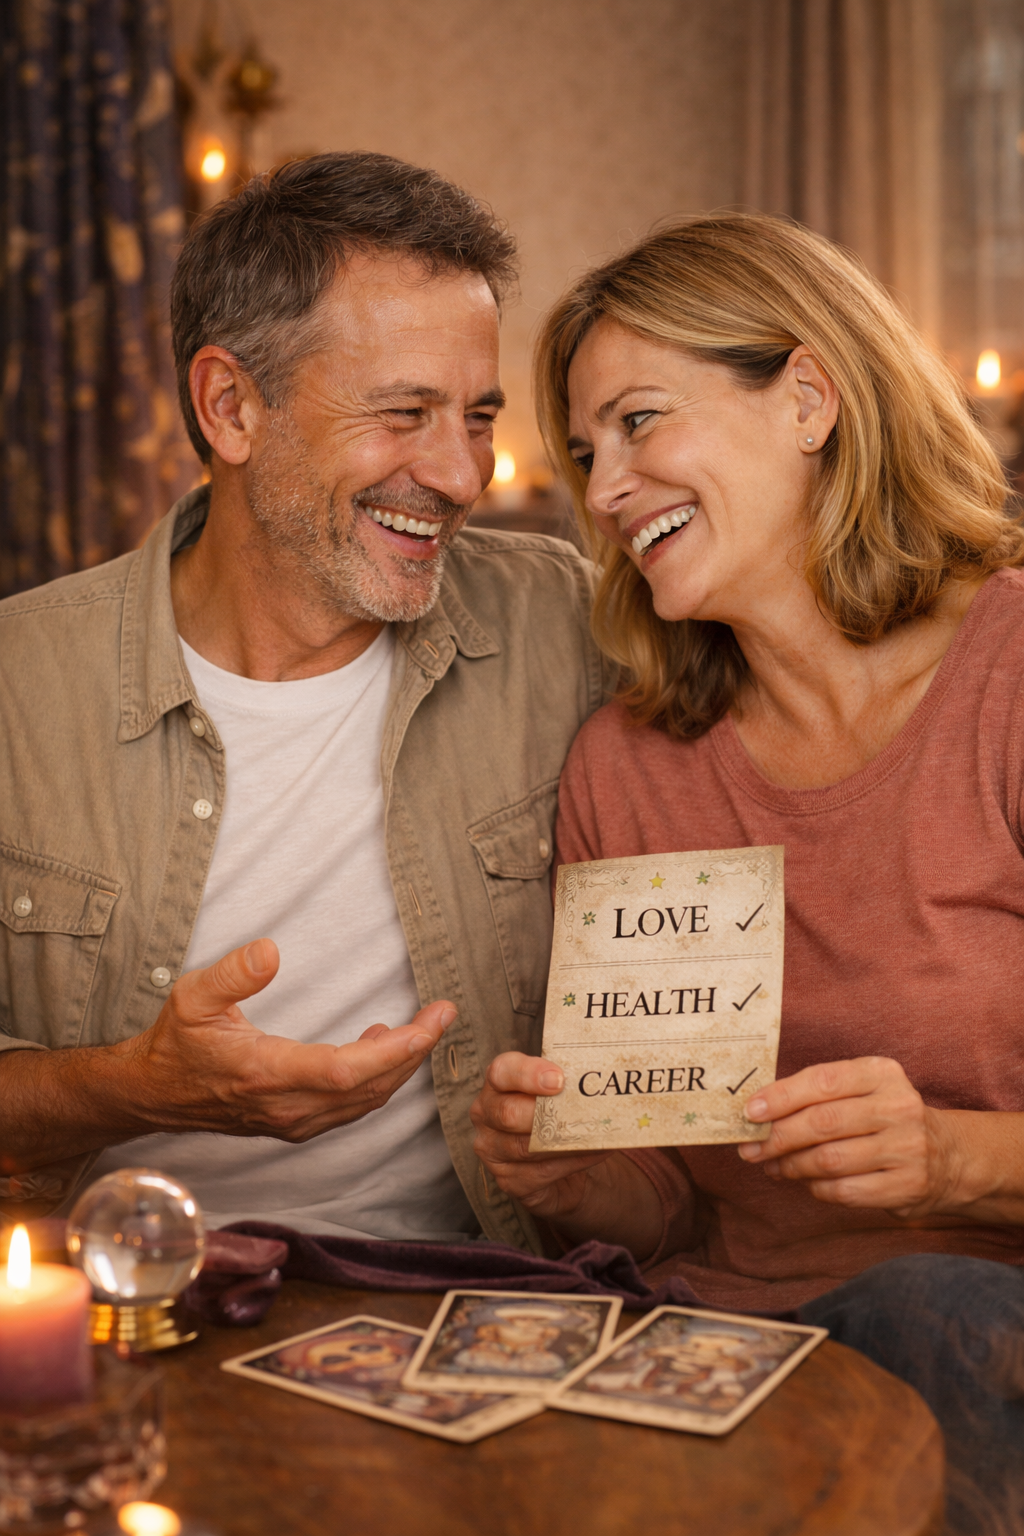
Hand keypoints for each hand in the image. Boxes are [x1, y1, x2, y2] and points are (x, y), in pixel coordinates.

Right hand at [123, 938, 455, 1141]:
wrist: (154, 1094)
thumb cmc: (176, 1043)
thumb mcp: (192, 996)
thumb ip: (232, 974)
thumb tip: (271, 950)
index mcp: (267, 1074)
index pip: (347, 1070)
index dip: (395, 1050)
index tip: (430, 1023)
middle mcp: (287, 1107)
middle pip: (370, 1088)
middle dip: (414, 1051)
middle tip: (444, 1013)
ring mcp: (294, 1121)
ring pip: (365, 1101)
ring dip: (400, 1066)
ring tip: (424, 1025)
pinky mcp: (296, 1123)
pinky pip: (352, 1106)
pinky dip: (378, 1079)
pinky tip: (382, 1044)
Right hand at [468, 1051, 669, 1250]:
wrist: (555, 1161)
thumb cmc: (554, 1114)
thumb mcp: (556, 1091)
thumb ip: (570, 1079)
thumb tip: (608, 1074)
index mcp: (497, 1084)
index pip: (501, 1072)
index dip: (528, 1074)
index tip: (559, 1079)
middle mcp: (486, 1116)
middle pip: (508, 1114)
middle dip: (543, 1111)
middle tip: (578, 1107)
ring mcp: (493, 1151)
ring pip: (527, 1147)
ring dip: (567, 1139)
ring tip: (599, 1130)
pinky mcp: (510, 1181)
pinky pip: (543, 1171)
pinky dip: (575, 1160)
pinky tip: (598, 1151)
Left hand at [738, 1056, 959, 1218]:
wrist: (947, 1156)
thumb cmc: (882, 1117)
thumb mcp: (862, 1090)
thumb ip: (816, 1094)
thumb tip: (757, 1112)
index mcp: (882, 1073)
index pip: (823, 1081)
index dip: (781, 1097)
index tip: (749, 1112)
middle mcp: (899, 1107)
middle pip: (823, 1123)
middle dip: (778, 1137)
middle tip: (749, 1148)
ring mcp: (907, 1148)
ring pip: (829, 1160)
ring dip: (791, 1165)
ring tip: (772, 1165)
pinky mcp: (908, 1186)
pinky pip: (844, 1191)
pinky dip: (816, 1187)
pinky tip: (805, 1181)